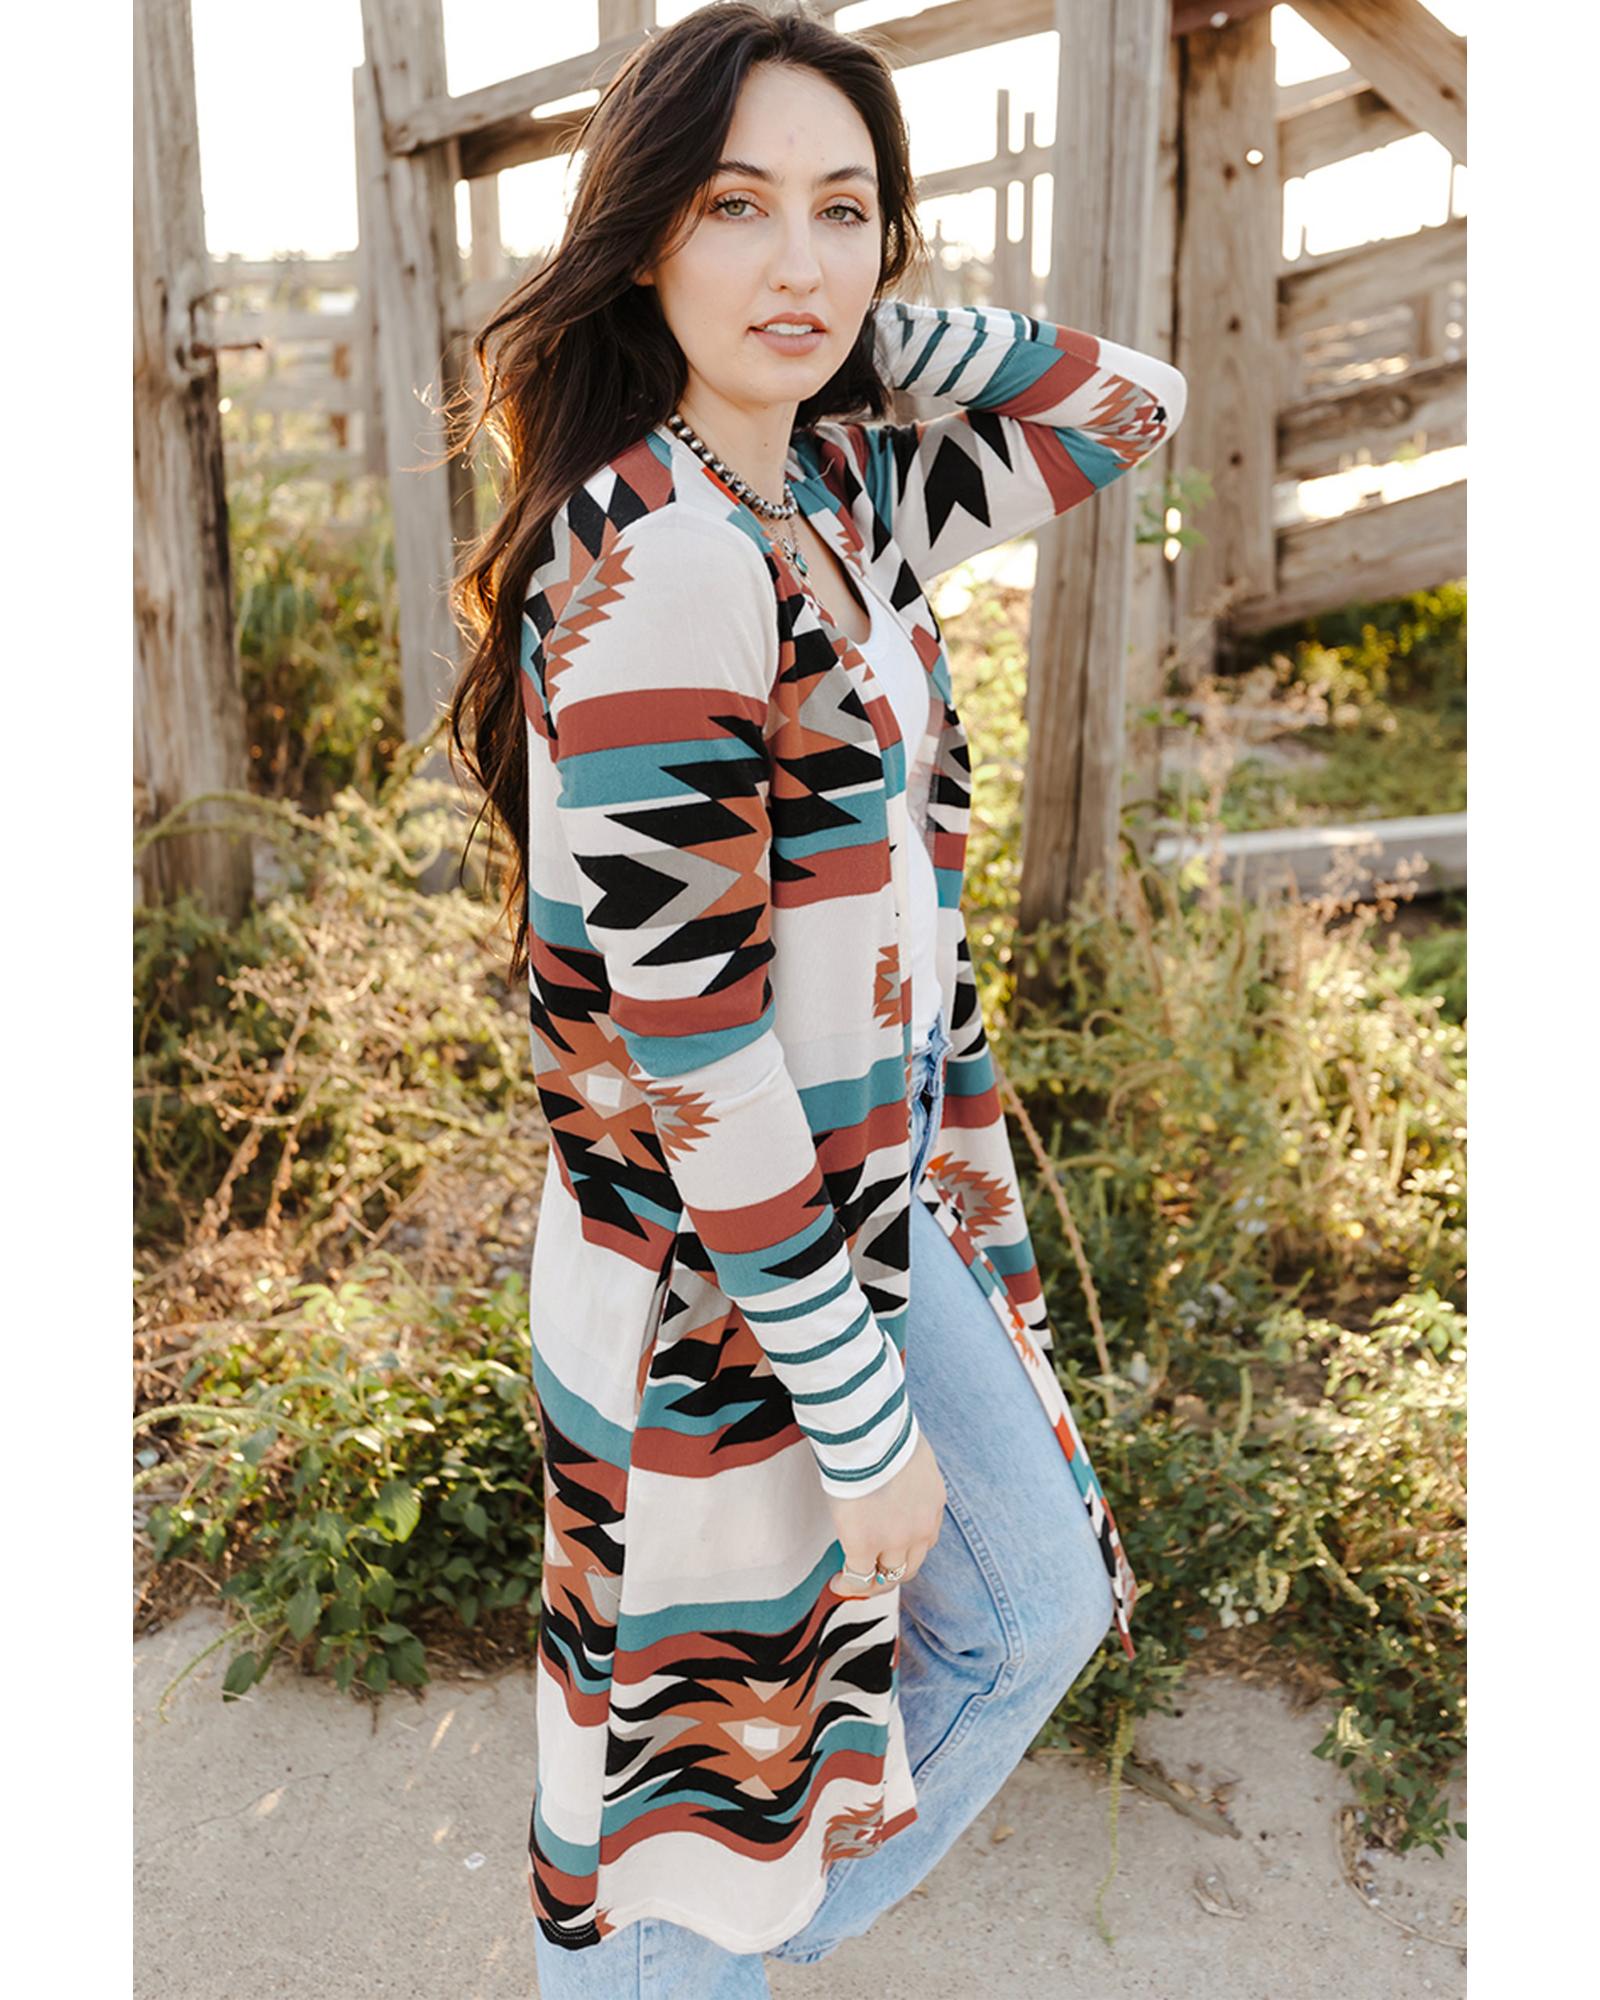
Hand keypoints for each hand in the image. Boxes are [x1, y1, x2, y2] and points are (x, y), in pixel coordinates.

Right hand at [825, 1430, 945, 1597]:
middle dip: (891, 1572)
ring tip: (851, 1582)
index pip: (926, 1539)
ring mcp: (894, 1539)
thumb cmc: (884, 1432)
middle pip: (911, 1565)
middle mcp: (920, 1527)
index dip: (906, 1549)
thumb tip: (887, 1470)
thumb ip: (905, 1473)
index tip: (889, 1549)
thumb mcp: (910, 1455)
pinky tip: (837, 1583)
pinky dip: (848, 1585)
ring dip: (871, 1583)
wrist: (870, 1435)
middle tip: (872, 1572)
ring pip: (887, 1577)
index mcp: (932, 1503)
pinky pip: (859, 1577)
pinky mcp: (864, 1544)